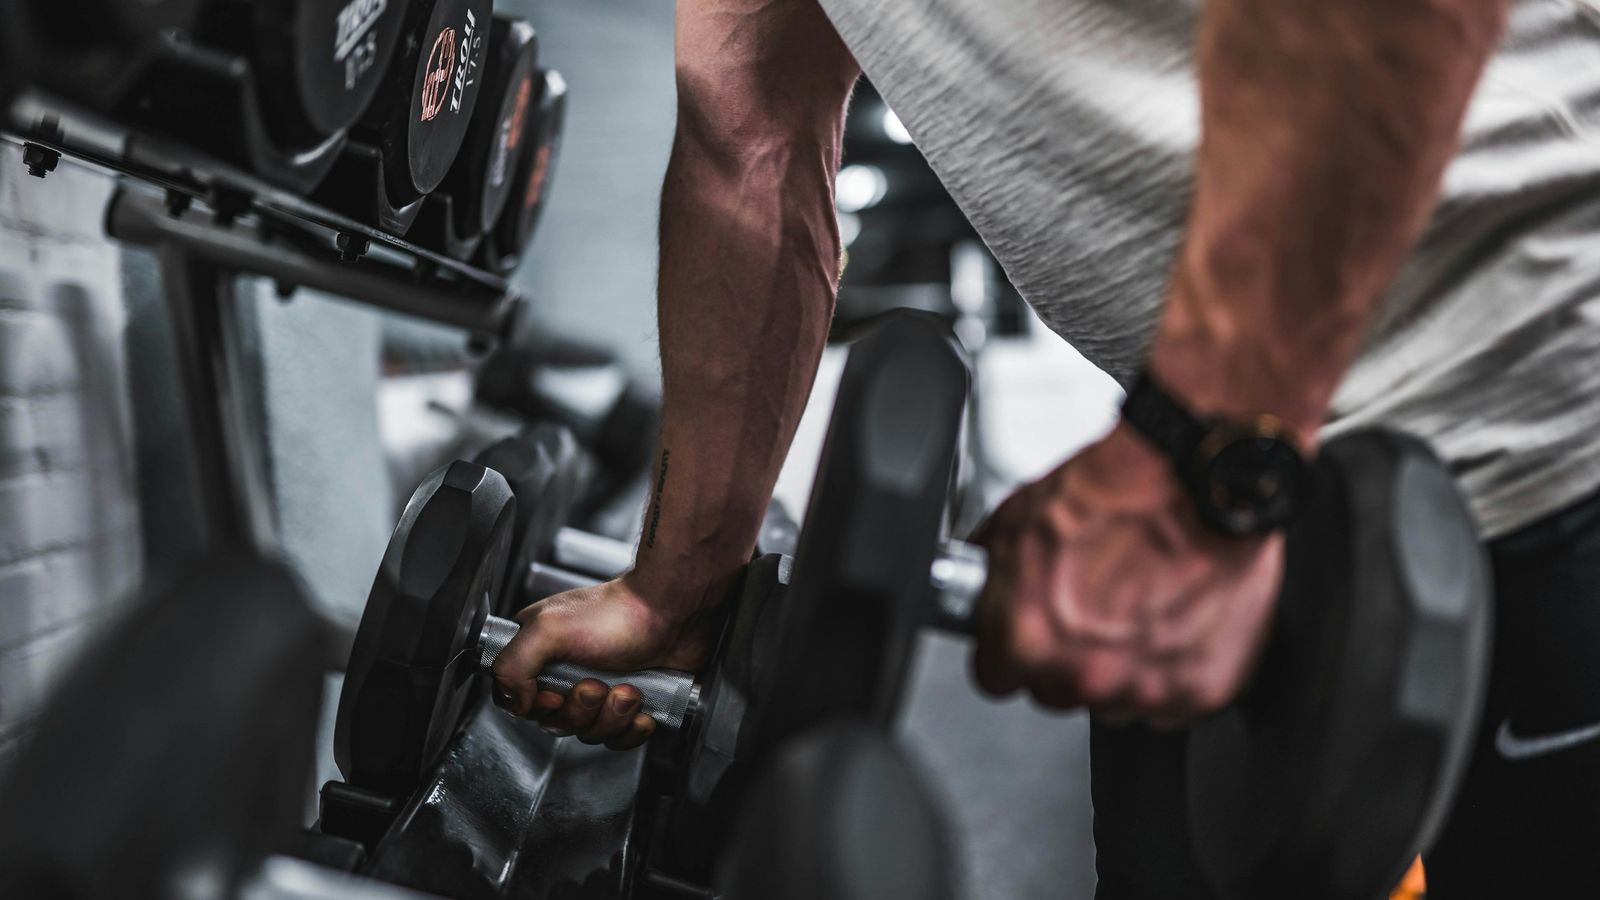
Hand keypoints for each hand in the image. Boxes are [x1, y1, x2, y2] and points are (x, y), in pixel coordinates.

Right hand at [491, 576, 722, 749]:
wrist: (673, 613)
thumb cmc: (617, 613)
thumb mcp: (548, 629)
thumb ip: (512, 665)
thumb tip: (517, 703)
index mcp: (540, 652)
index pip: (517, 700)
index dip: (537, 708)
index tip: (556, 695)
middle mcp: (566, 672)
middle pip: (556, 722)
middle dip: (580, 710)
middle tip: (596, 684)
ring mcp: (600, 688)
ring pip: (590, 732)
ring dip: (611, 716)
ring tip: (627, 689)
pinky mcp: (629, 703)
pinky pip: (620, 738)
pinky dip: (632, 728)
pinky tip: (643, 707)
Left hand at [971, 423, 1282, 725]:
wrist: (1198, 480)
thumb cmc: (1118, 492)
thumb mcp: (1016, 519)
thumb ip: (991, 575)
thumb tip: (979, 591)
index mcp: (1028, 639)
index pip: (995, 677)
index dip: (1010, 649)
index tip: (1024, 633)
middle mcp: (1084, 675)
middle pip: (1056, 691)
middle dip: (1066, 657)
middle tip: (1092, 605)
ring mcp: (1144, 688)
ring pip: (1115, 699)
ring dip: (1121, 665)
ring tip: (1138, 604)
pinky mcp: (1200, 690)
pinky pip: (1172, 699)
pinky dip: (1173, 667)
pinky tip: (1174, 616)